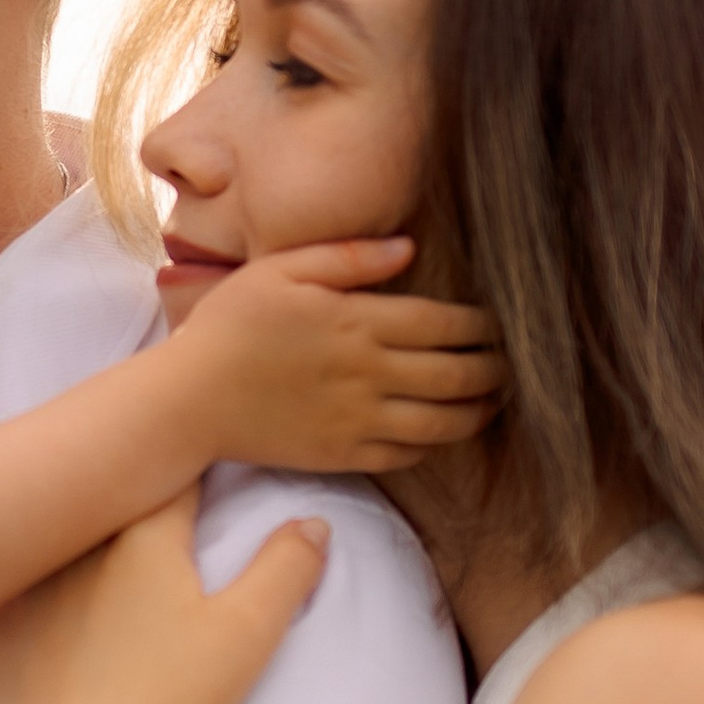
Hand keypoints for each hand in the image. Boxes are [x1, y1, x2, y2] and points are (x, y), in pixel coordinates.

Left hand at [0, 492, 329, 703]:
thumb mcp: (244, 638)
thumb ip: (284, 570)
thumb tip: (313, 523)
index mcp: (141, 535)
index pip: (174, 474)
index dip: (194, 467)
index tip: (205, 465)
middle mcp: (73, 544)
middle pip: (106, 496)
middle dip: (129, 490)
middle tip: (147, 495)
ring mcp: (19, 586)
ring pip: (50, 536)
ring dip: (71, 534)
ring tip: (91, 545)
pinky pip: (6, 589)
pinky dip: (23, 588)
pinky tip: (34, 601)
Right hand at [175, 239, 503, 472]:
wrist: (189, 399)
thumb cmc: (230, 325)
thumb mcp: (280, 269)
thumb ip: (348, 257)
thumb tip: (409, 249)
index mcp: (359, 321)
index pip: (446, 323)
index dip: (484, 325)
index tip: (503, 323)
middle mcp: (369, 373)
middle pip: (457, 374)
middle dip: (495, 370)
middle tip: (514, 365)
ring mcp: (359, 419)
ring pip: (442, 422)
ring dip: (478, 413)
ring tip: (493, 403)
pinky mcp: (343, 454)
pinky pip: (406, 454)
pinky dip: (433, 445)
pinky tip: (441, 433)